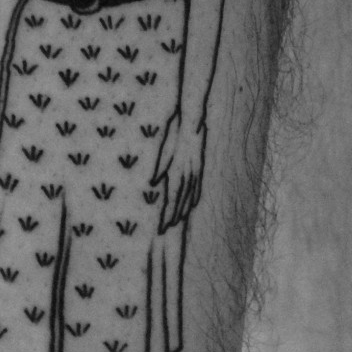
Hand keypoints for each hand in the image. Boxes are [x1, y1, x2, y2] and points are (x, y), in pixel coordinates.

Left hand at [151, 110, 206, 231]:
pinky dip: (194, 197)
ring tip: (177, 221)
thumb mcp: (163, 149)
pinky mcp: (199, 167)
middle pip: (180, 201)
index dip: (167, 214)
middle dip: (173, 217)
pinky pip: (197, 186)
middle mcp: (188, 175)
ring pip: (189, 196)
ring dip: (183, 210)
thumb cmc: (175, 133)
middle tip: (166, 229)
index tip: (162, 227)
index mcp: (177, 171)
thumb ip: (159, 167)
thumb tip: (152, 184)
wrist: (194, 122)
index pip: (171, 198)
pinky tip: (192, 204)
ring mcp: (195, 172)